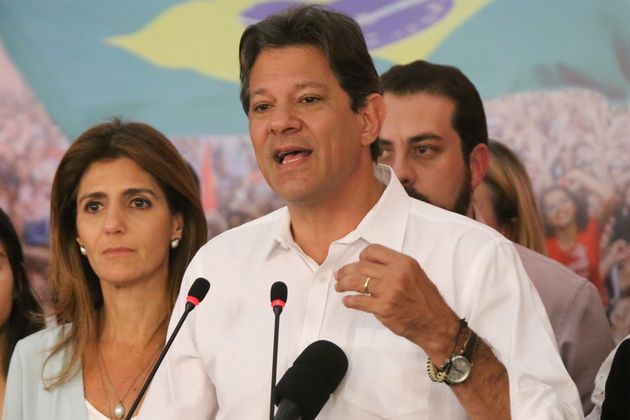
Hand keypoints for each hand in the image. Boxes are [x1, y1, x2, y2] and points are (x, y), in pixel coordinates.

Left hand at [334, 244, 458, 357]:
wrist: (435, 324)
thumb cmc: (426, 301)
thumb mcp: (416, 274)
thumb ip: (396, 267)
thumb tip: (371, 266)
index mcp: (404, 263)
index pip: (373, 251)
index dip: (362, 257)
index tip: (358, 263)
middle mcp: (395, 274)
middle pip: (361, 266)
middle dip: (346, 271)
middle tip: (339, 276)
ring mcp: (388, 291)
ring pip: (356, 282)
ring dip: (343, 284)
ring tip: (339, 287)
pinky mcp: (383, 308)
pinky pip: (359, 301)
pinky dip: (350, 301)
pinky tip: (348, 301)